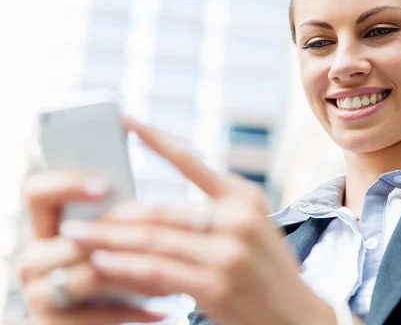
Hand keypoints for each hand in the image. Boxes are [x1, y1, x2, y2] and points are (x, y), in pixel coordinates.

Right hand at [18, 171, 169, 324]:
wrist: (97, 322)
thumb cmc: (114, 270)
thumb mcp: (110, 242)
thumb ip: (117, 220)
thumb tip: (156, 204)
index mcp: (45, 227)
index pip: (37, 192)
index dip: (66, 184)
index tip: (105, 186)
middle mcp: (33, 260)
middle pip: (74, 239)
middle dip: (122, 236)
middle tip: (162, 232)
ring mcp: (38, 295)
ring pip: (92, 276)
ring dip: (137, 275)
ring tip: (173, 271)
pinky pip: (100, 316)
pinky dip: (136, 312)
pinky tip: (164, 311)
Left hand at [59, 118, 336, 324]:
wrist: (298, 317)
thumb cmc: (268, 271)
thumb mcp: (253, 226)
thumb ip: (214, 210)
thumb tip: (154, 211)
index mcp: (245, 196)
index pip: (191, 160)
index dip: (155, 138)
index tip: (125, 120)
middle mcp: (238, 218)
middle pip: (160, 211)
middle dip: (113, 214)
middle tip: (77, 213)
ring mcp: (228, 252)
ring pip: (153, 241)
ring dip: (109, 240)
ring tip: (77, 236)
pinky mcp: (217, 285)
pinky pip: (158, 272)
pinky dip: (125, 266)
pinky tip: (102, 262)